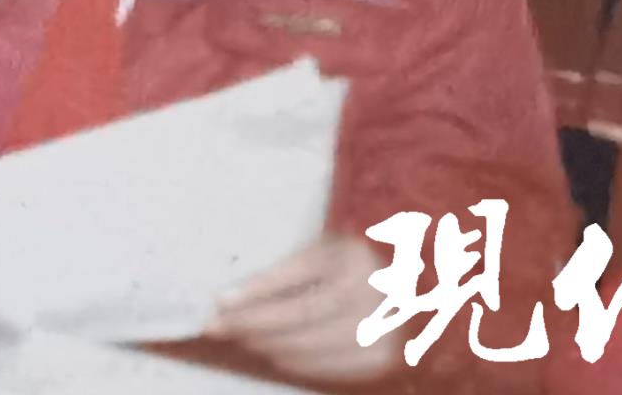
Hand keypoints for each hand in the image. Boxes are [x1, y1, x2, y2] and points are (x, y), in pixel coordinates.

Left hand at [205, 233, 393, 383]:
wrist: (401, 293)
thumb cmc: (348, 268)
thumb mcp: (322, 253)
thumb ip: (285, 272)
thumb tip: (232, 299)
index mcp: (353, 254)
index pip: (296, 272)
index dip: (257, 288)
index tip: (221, 301)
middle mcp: (372, 289)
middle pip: (302, 311)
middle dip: (254, 322)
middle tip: (220, 326)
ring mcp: (381, 326)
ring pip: (313, 343)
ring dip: (270, 344)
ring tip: (243, 338)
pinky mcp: (380, 355)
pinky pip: (330, 367)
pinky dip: (298, 363)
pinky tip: (276, 354)